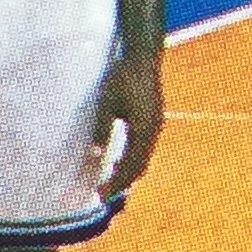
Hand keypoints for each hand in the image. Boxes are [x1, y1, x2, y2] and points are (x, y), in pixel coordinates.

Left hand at [91, 50, 163, 201]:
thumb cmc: (123, 77)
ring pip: (144, 158)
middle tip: (104, 193)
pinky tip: (119, 159)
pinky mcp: (154, 119)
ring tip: (110, 180)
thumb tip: (95, 155)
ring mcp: (157, 125)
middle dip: (123, 181)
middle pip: (140, 166)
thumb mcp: (107, 103)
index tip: (101, 194)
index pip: (130, 165)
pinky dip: (133, 159)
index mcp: (143, 130)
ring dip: (129, 171)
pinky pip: (145, 147)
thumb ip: (102, 129)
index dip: (116, 182)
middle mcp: (154, 131)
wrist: (143, 56)